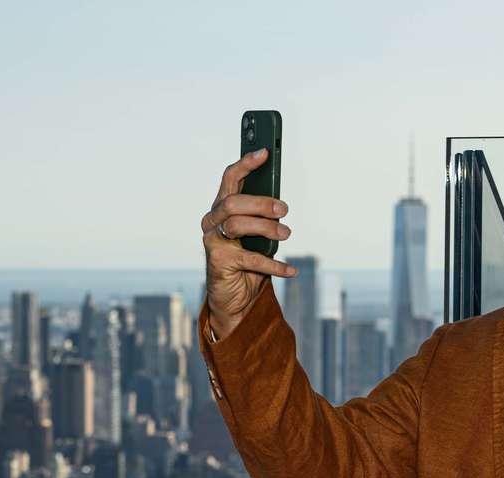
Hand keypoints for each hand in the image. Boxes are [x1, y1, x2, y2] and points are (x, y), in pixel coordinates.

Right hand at [200, 148, 295, 340]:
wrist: (234, 298)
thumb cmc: (247, 260)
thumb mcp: (257, 234)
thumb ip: (262, 217)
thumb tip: (280, 205)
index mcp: (222, 207)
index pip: (230, 178)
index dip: (246, 163)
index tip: (265, 152)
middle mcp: (213, 220)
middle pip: (233, 202)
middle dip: (260, 202)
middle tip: (283, 209)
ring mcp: (213, 241)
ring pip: (237, 224)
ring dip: (266, 228)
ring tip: (286, 233)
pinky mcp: (218, 262)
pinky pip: (250, 258)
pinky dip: (274, 264)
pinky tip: (290, 269)